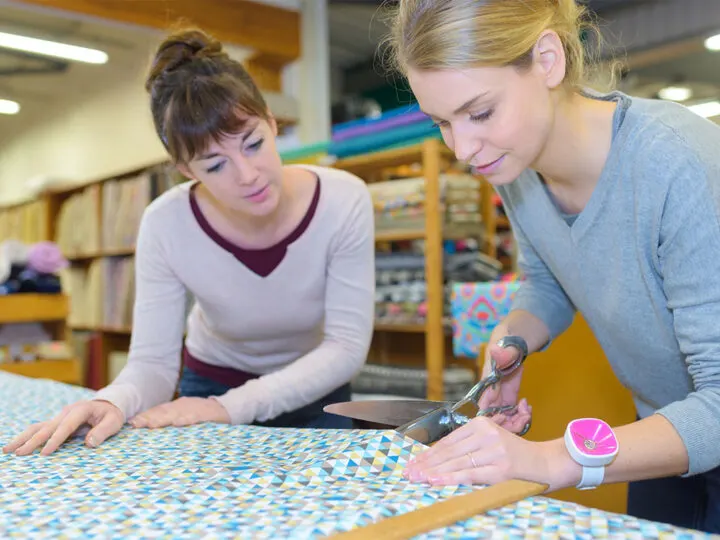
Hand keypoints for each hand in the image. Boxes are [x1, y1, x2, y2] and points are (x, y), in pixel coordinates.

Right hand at [2, 399, 123, 455]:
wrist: (108, 404)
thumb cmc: (112, 415)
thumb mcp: (114, 421)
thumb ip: (103, 431)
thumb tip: (90, 444)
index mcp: (81, 410)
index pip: (66, 426)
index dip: (55, 440)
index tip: (45, 453)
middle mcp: (67, 412)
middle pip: (48, 427)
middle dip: (33, 441)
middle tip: (20, 454)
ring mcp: (60, 417)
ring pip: (38, 427)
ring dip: (24, 438)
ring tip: (8, 450)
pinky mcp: (56, 422)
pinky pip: (40, 429)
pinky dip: (27, 437)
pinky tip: (15, 446)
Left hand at [130, 397, 229, 427]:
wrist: (226, 409)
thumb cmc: (202, 416)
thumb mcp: (184, 416)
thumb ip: (170, 420)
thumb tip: (150, 428)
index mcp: (176, 408)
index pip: (158, 411)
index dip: (145, 416)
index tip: (132, 424)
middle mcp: (183, 406)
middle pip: (163, 412)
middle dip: (149, 418)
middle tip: (136, 424)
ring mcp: (194, 409)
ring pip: (176, 413)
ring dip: (163, 418)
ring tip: (152, 425)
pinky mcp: (206, 413)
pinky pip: (195, 416)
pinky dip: (186, 419)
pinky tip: (178, 423)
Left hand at [403, 415, 553, 488]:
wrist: (544, 462)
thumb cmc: (513, 454)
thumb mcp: (490, 441)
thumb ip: (467, 446)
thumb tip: (435, 459)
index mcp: (481, 424)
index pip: (448, 441)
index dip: (429, 453)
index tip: (413, 462)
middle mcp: (486, 434)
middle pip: (449, 451)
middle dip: (426, 464)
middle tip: (409, 473)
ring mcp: (494, 451)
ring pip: (456, 463)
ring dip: (434, 472)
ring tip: (417, 478)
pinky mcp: (500, 468)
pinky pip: (470, 474)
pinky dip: (450, 478)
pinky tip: (436, 481)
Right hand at [479, 339, 531, 433]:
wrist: (516, 338)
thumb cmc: (508, 338)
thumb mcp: (507, 343)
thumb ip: (504, 351)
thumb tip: (495, 351)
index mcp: (486, 381)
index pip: (483, 405)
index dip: (490, 417)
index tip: (503, 418)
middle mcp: (490, 392)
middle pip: (493, 418)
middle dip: (508, 424)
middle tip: (524, 416)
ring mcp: (500, 396)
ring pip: (503, 419)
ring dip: (516, 421)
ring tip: (527, 412)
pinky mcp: (509, 398)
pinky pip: (511, 414)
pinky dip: (520, 415)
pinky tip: (528, 407)